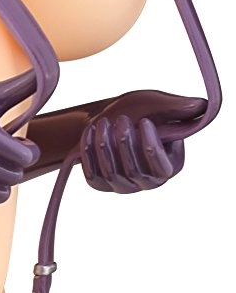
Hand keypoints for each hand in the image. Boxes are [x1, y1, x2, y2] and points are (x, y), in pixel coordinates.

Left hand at [78, 90, 200, 194]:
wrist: (109, 117)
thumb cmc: (138, 111)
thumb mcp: (158, 106)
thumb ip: (178, 108)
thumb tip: (202, 106)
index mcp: (169, 166)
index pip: (161, 167)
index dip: (151, 147)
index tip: (144, 121)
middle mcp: (148, 182)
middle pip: (134, 171)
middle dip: (125, 143)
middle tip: (120, 119)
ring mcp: (123, 186)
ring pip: (112, 174)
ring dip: (104, 146)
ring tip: (102, 122)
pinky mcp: (101, 184)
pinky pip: (93, 175)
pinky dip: (89, 152)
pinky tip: (90, 131)